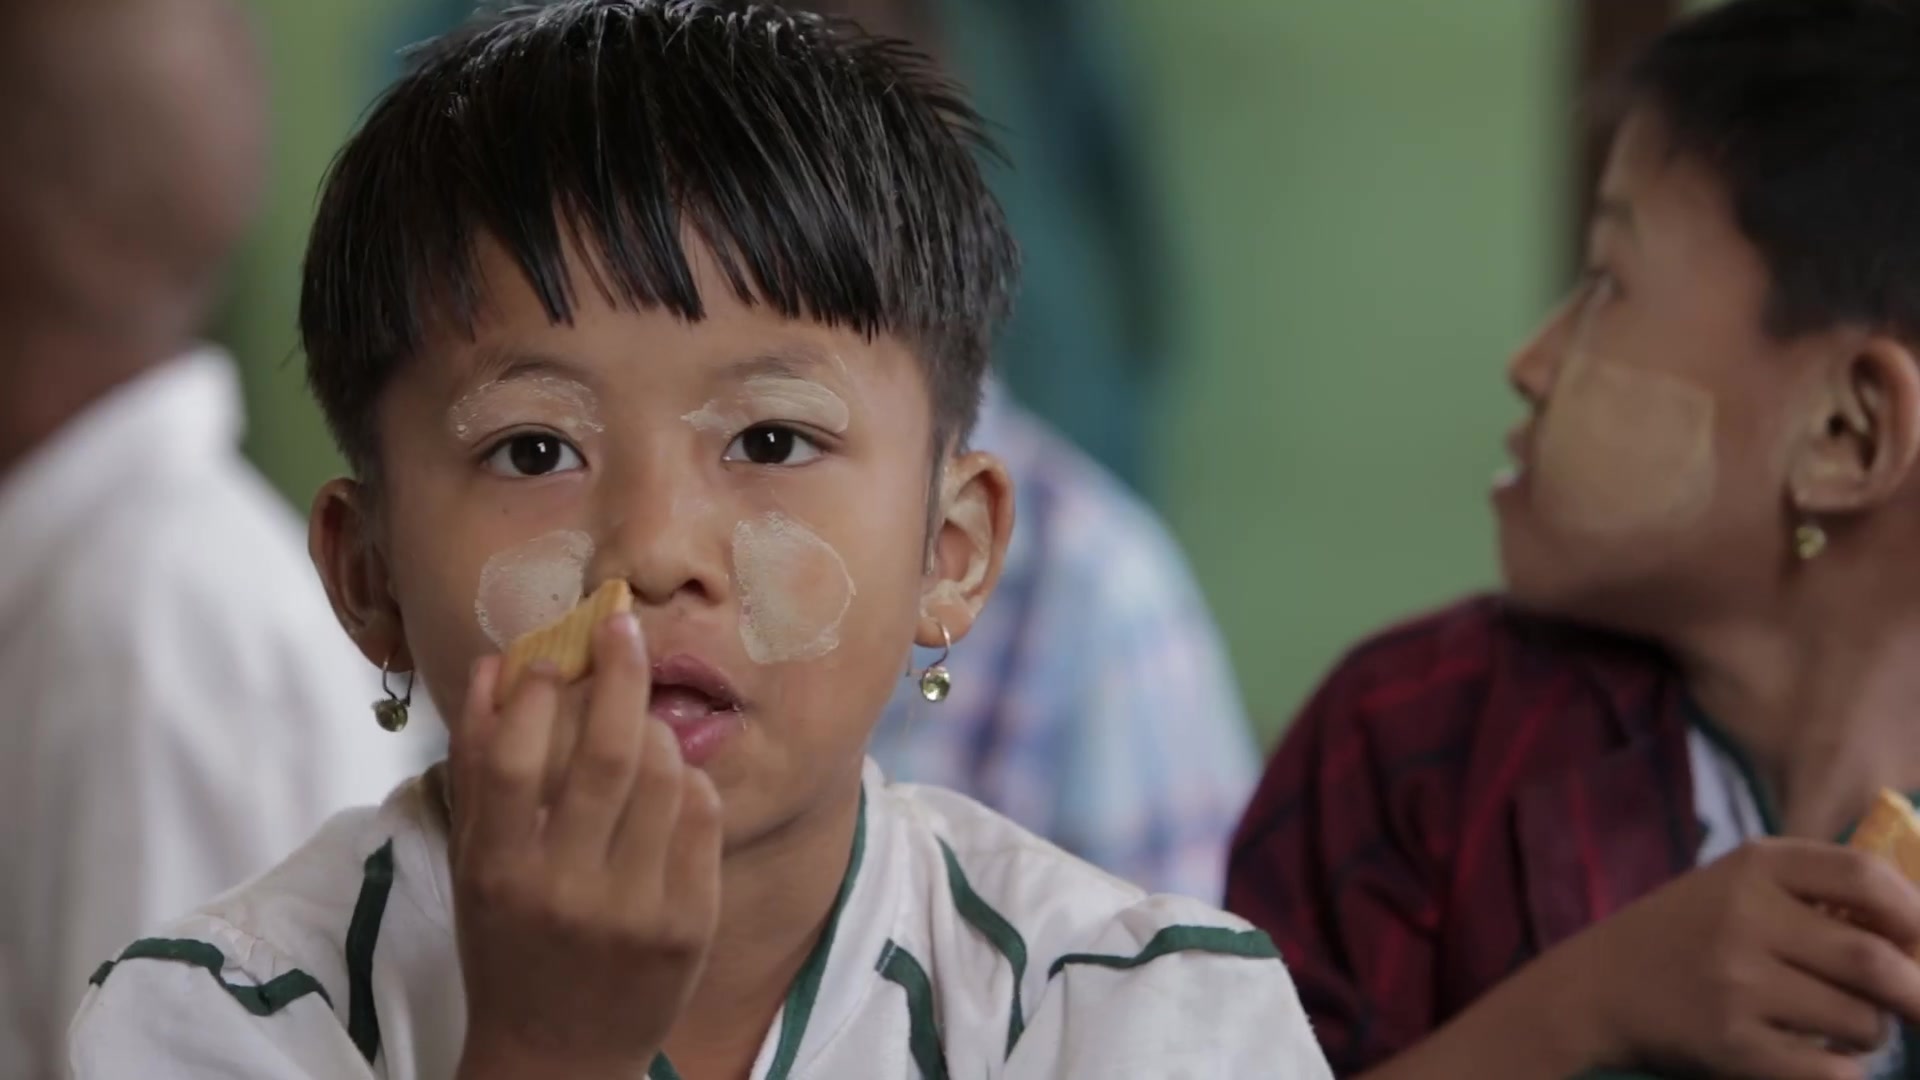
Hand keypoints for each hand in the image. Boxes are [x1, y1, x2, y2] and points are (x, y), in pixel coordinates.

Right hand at [448, 613, 722, 1078]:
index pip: (515, 759)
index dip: (535, 691)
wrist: (557, 1055)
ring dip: (657, 729)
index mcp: (499, 873)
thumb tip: (500, 663)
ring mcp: (636, 911)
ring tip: (642, 727)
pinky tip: (671, 784)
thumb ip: (480, 766)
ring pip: (666, 775)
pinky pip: (703, 816)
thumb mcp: (474, 864)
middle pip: (607, 753)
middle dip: (620, 671)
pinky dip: (688, 781)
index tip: (551, 653)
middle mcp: (567, 893)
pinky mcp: (691, 925)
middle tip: (625, 627)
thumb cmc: (508, 944)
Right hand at [1556, 838, 1919, 1079]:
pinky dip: (1847, 1072)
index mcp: (1753, 866)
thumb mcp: (1737, 887)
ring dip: (1874, 1033)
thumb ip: (1817, 894)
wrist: (1594, 988)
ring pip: (1861, 1022)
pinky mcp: (1731, 1046)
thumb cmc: (1686, 936)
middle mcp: (1743, 918)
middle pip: (1876, 961)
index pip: (1866, 876)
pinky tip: (1821, 1058)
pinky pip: (1833, 1072)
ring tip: (1843, 1027)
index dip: (1917, 912)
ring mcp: (1735, 984)